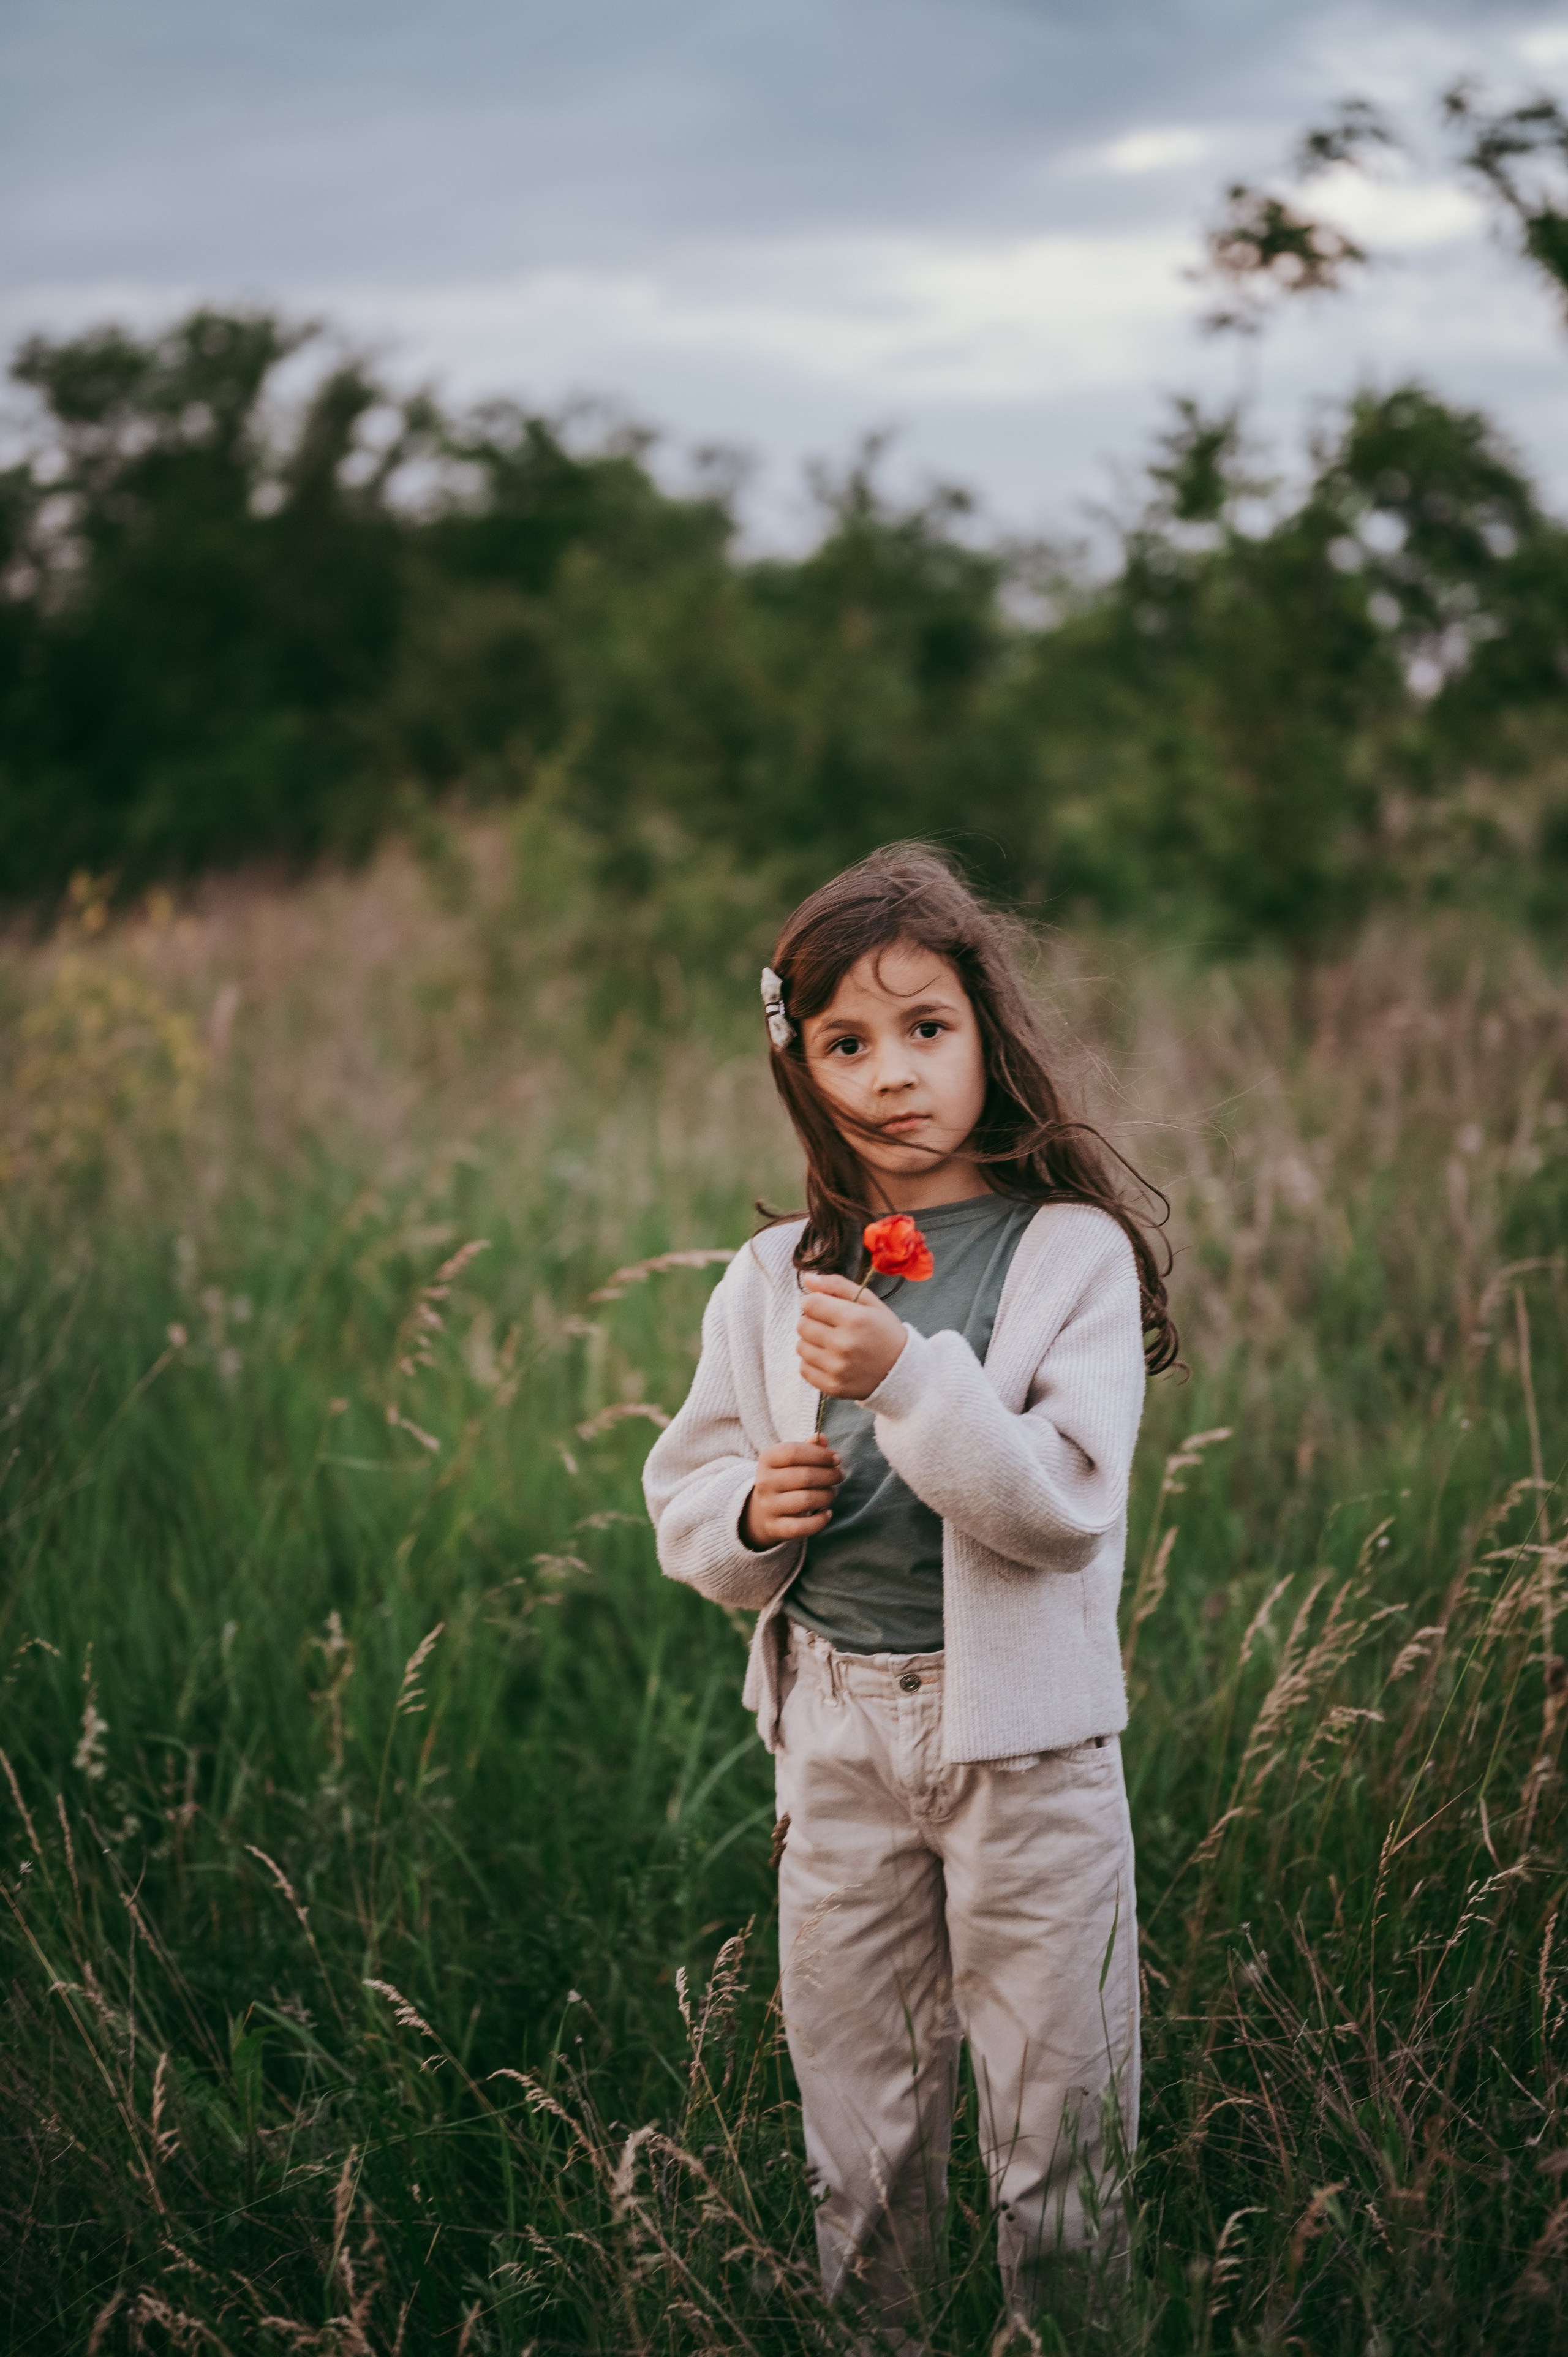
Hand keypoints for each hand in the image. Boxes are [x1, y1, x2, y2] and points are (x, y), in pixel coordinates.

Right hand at [742, 1439, 843, 1547]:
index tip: (837, 1458)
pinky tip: (828, 1513)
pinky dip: (819, 1521)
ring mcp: (768, 1506)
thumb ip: (807, 1447)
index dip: (819, 1455)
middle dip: (829, 1475)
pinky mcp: (775, 1527)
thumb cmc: (784, 1478)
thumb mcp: (790, 1460)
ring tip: (833, 1492)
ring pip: (805, 1501)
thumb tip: (821, 1437)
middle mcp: (764, 1482)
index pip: (793, 1452)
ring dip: (827, 1496)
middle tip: (840, 1475)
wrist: (761, 1511)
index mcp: (767, 1459)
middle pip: (804, 1476)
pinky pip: (801, 1527)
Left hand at [797, 1274, 907, 1401]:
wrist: (903, 1371)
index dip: (816, 1303)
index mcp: (854, 1319)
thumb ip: (837, 1286)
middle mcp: (843, 1344)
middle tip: (832, 1327)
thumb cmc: (885, 1332)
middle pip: (802, 1325)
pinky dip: (813, 1363)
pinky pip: (804, 1369)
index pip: (810, 1303)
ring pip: (801, 1347)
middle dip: (813, 1321)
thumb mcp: (869, 1302)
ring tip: (832, 1344)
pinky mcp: (833, 1387)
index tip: (828, 1308)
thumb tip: (808, 1278)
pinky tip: (831, 1360)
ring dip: (812, 1343)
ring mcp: (837, 1368)